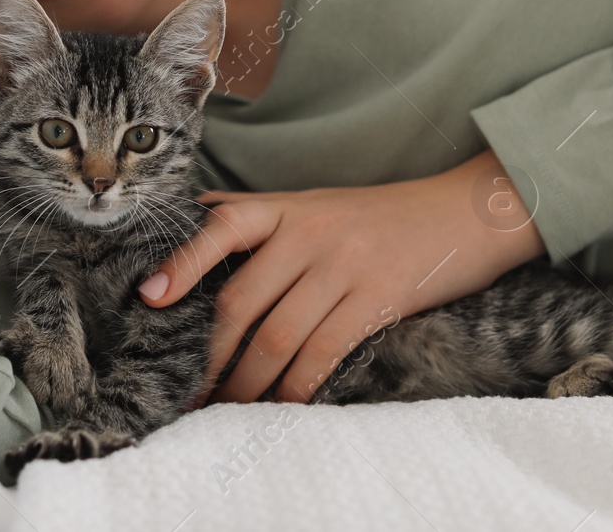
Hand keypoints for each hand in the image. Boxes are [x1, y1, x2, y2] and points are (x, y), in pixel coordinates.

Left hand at [137, 149, 546, 403]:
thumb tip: (194, 219)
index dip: (182, 261)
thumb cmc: (380, 215)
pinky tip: (282, 407)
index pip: (221, 225)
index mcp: (288, 207)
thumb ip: (261, 217)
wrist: (464, 213)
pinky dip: (296, 387)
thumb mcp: (316, 204)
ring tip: (229, 408)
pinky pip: (323, 352)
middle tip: (188, 392)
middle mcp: (310, 232)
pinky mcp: (378, 298)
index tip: (149, 298)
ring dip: (246, 383)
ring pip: (277, 335)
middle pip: (241, 300)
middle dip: (209, 355)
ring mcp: (344, 265)